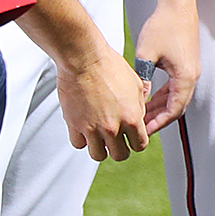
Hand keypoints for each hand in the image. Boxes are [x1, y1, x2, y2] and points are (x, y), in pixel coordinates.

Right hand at [53, 39, 152, 161]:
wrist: (84, 59)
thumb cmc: (109, 66)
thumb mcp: (136, 85)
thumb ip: (138, 106)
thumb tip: (139, 116)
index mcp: (131, 118)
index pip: (140, 145)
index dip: (138, 142)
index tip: (134, 139)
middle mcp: (112, 127)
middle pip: (120, 155)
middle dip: (121, 149)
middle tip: (118, 141)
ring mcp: (92, 128)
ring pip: (98, 155)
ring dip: (101, 149)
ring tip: (101, 138)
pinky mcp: (74, 125)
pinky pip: (79, 144)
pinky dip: (82, 140)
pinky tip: (86, 130)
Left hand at [133, 0, 200, 137]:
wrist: (177, 4)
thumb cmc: (164, 25)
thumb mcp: (146, 55)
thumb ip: (142, 79)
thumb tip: (137, 98)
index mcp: (186, 76)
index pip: (174, 110)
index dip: (158, 123)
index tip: (144, 132)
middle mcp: (192, 75)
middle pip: (177, 106)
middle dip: (159, 119)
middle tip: (141, 129)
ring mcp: (191, 70)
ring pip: (176, 97)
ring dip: (160, 107)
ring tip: (142, 116)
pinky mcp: (187, 64)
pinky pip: (176, 86)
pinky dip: (163, 95)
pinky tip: (149, 98)